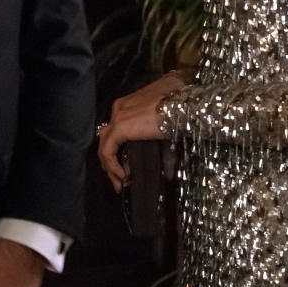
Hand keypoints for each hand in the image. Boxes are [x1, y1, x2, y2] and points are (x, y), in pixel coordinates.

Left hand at [97, 74, 183, 191]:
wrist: (182, 103)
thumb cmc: (179, 108)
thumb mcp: (169, 129)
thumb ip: (165, 151)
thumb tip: (169, 173)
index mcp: (129, 106)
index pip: (116, 131)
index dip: (119, 151)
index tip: (127, 169)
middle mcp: (119, 110)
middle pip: (108, 138)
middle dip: (112, 161)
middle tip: (120, 180)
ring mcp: (117, 117)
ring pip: (105, 145)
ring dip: (110, 166)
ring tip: (119, 183)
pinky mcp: (119, 127)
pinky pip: (108, 150)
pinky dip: (112, 165)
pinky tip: (121, 176)